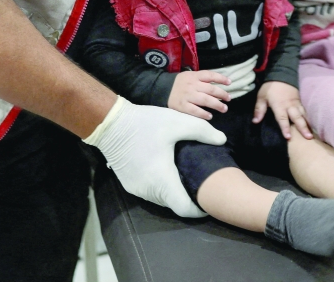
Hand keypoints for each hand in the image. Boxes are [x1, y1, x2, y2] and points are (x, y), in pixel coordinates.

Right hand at [84, 97, 226, 217]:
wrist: (111, 124)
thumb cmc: (146, 124)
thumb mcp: (178, 123)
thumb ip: (202, 131)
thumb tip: (222, 139)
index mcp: (162, 179)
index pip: (184, 209)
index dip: (198, 210)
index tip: (208, 202)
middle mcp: (148, 190)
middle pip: (174, 204)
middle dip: (188, 198)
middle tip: (200, 184)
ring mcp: (137, 190)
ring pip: (162, 200)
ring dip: (174, 192)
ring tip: (185, 177)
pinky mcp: (129, 185)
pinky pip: (150, 194)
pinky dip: (161, 188)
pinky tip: (167, 172)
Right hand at [169, 70, 231, 119]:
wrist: (161, 89)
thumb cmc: (179, 83)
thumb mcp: (190, 76)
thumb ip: (202, 79)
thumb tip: (217, 84)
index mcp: (194, 76)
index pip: (210, 75)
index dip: (221, 78)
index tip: (229, 83)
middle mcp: (192, 85)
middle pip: (210, 89)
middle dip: (222, 94)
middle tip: (229, 99)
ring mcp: (187, 96)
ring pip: (205, 100)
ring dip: (217, 105)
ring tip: (224, 109)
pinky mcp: (182, 106)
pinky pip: (195, 110)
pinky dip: (203, 114)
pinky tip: (210, 116)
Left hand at [252, 81, 312, 139]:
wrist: (281, 74)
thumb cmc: (270, 87)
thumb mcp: (261, 97)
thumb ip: (259, 110)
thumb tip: (255, 122)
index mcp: (279, 106)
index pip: (282, 119)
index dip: (285, 128)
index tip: (288, 137)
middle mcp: (289, 106)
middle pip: (297, 118)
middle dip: (302, 128)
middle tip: (308, 137)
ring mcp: (296, 103)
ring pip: (303, 115)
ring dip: (307, 124)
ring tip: (312, 133)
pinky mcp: (299, 101)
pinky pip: (305, 111)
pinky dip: (308, 118)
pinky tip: (311, 124)